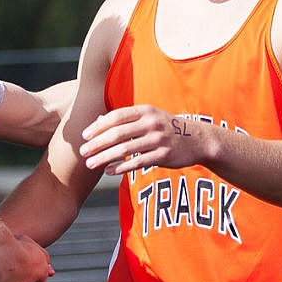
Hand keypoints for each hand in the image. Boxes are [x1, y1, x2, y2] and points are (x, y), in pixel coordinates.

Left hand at [79, 105, 200, 174]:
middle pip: (117, 133)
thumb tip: (97, 121)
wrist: (198, 140)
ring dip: (104, 157)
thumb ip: (124, 119)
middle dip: (97, 143)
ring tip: (90, 164)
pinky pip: (137, 162)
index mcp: (145, 110)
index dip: (98, 126)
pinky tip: (108, 171)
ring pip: (124, 149)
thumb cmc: (166, 128)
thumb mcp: (148, 118)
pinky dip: (120, 167)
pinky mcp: (163, 155)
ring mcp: (158, 139)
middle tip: (82, 152)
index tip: (84, 136)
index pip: (116, 116)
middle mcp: (151, 123)